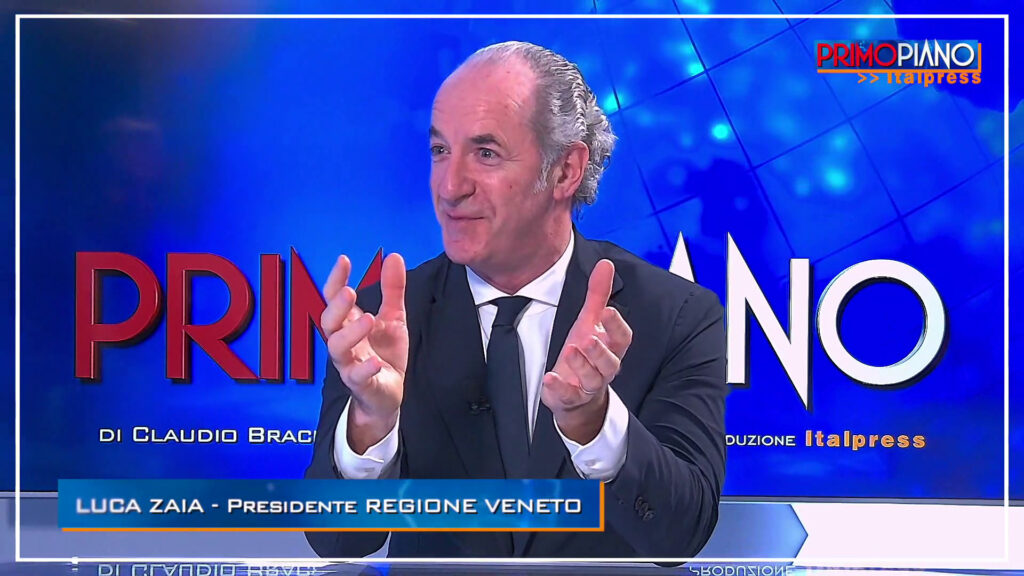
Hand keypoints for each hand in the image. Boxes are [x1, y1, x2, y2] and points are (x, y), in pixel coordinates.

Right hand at [321, 253, 407, 451]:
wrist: (389, 393)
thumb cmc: (385, 353)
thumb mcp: (393, 317)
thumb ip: (392, 289)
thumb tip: (393, 256)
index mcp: (349, 324)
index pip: (333, 299)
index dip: (336, 280)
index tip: (344, 260)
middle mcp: (344, 342)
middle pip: (329, 322)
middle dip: (336, 307)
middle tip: (350, 291)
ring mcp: (350, 364)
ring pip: (338, 348)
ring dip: (351, 333)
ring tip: (369, 319)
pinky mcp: (362, 384)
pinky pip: (357, 377)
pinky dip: (364, 368)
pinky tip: (375, 361)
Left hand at [542, 259, 632, 442]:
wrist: (576, 393)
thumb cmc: (585, 353)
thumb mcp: (589, 321)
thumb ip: (598, 294)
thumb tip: (606, 264)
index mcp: (611, 348)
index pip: (622, 338)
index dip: (617, 325)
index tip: (607, 310)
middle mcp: (604, 368)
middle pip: (610, 362)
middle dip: (600, 350)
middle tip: (588, 337)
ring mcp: (588, 385)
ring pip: (592, 378)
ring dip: (581, 365)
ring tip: (570, 349)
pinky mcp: (570, 397)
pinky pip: (568, 395)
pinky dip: (559, 387)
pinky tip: (549, 378)